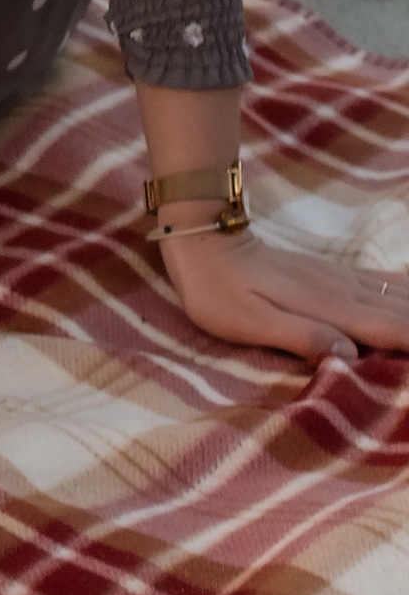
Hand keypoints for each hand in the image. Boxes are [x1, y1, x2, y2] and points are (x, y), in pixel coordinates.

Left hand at [157, 219, 408, 363]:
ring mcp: (342, 279)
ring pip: (403, 295)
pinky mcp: (335, 274)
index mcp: (331, 308)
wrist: (205, 240)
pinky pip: (387, 282)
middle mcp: (346, 290)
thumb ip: (299, 336)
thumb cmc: (218, 292)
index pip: (393, 330)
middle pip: (408, 311)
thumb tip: (348, 354)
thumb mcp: (248, 322)